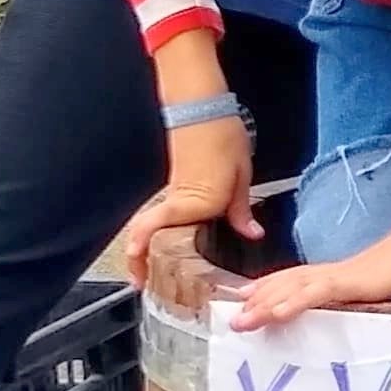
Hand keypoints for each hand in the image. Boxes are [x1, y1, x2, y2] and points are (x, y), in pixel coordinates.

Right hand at [116, 113, 258, 283]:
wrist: (205, 107)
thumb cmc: (222, 135)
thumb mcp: (241, 175)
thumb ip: (240, 210)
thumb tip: (252, 233)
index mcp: (195, 200)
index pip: (154, 227)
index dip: (140, 249)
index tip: (138, 270)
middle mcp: (178, 200)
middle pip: (146, 233)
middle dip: (139, 259)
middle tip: (143, 283)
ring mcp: (173, 193)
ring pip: (152, 226)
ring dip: (147, 247)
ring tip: (150, 271)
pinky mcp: (176, 186)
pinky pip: (163, 215)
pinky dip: (159, 232)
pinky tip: (169, 244)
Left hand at [230, 226, 390, 333]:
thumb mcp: (378, 286)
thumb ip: (360, 293)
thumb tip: (352, 303)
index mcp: (335, 273)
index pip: (293, 279)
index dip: (267, 288)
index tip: (244, 298)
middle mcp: (330, 271)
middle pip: (284, 283)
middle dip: (256, 299)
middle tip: (230, 314)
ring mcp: (337, 275)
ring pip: (291, 289)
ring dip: (264, 305)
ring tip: (241, 320)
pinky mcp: (348, 282)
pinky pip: (314, 294)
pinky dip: (292, 303)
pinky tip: (274, 313)